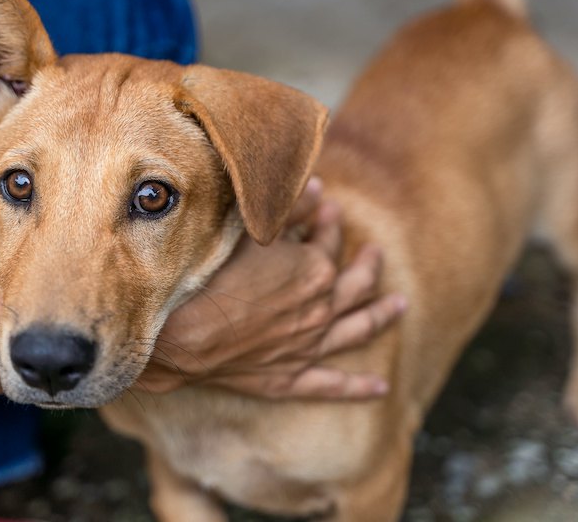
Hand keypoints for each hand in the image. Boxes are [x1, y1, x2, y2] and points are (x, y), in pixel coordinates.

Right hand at [137, 178, 405, 398]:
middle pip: (354, 285)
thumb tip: (317, 188)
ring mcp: (307, 346)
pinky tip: (380, 389)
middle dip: (367, 265)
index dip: (327, 222)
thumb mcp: (246, 228)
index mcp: (313, 270)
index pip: (328, 240)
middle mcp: (319, 309)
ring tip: (399, 307)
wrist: (177, 334)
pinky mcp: (288, 378)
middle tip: (374, 253)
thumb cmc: (206, 275)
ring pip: (357, 330)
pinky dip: (358, 387)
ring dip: (381, 316)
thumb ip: (287, 208)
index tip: (324, 210)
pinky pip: (332, 384)